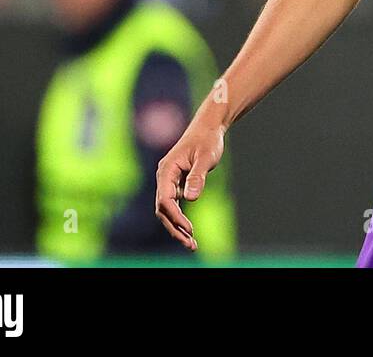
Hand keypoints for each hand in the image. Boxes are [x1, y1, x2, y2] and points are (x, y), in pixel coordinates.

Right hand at [155, 117, 225, 251]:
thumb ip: (197, 177)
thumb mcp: (205, 157)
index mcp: (167, 169)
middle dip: (175, 228)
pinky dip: (180, 218)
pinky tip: (189, 231)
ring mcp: (169, 180)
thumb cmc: (207, 140)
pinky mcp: (176, 183)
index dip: (175, 216)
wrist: (209, 128)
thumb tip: (190, 199)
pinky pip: (174, 204)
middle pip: (163, 209)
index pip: (165, 199)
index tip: (189, 229)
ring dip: (177, 226)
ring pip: (167, 209)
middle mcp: (164, 176)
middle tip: (190, 244)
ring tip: (191, 244)